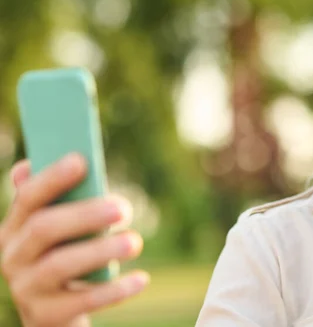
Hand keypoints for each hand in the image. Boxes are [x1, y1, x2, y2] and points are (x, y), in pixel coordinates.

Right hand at [0, 154, 148, 326]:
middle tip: (123, 208)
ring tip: (135, 242)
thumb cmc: (64, 255)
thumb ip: (58, 199)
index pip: (28, 198)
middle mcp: (13, 256)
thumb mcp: (59, 229)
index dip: (52, 177)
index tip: (82, 159)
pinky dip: (114, 290)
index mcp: (15, 227)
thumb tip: (51, 160)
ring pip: (60, 265)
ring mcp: (27, 288)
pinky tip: (141, 279)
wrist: (53, 314)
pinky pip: (82, 301)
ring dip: (101, 251)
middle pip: (44, 228)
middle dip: (85, 214)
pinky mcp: (46, 316)